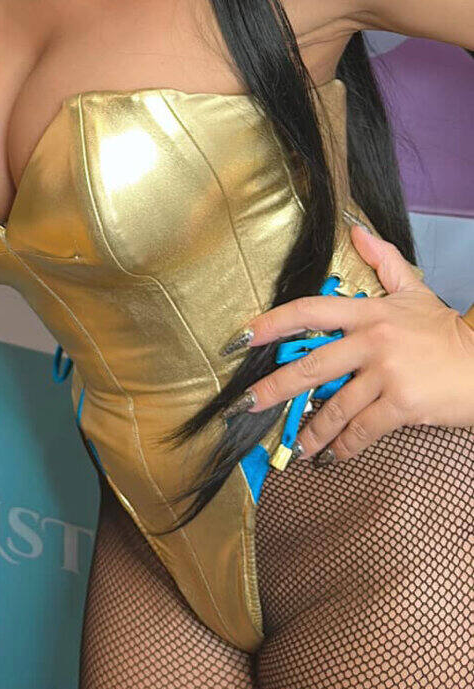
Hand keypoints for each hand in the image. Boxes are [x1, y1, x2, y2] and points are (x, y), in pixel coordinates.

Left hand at [234, 224, 473, 461]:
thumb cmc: (446, 330)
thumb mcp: (414, 289)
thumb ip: (383, 260)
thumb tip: (355, 231)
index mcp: (368, 312)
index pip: (308, 312)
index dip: (271, 324)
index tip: (242, 338)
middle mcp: (371, 340)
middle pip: (310, 366)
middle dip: (274, 388)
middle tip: (247, 404)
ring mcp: (386, 374)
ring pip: (334, 407)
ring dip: (311, 431)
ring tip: (295, 446)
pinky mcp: (402, 404)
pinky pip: (362, 430)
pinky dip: (344, 447)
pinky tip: (331, 457)